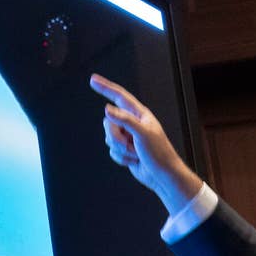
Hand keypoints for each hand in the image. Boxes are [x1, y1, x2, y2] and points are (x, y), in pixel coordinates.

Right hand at [90, 74, 203, 213]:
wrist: (162, 176)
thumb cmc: (159, 153)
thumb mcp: (143, 134)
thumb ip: (124, 120)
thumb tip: (107, 109)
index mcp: (140, 114)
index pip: (119, 96)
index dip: (105, 87)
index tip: (93, 80)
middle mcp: (132, 123)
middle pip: (109, 122)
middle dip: (116, 138)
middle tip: (130, 146)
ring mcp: (128, 136)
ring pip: (109, 138)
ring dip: (120, 150)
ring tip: (135, 154)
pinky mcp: (124, 149)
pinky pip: (112, 151)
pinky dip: (121, 158)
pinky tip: (134, 161)